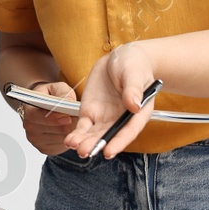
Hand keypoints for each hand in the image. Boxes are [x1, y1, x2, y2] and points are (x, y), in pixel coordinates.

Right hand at [16, 80, 76, 154]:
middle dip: (68, 125)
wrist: (43, 105)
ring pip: (60, 139)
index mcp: (29, 109)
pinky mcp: (44, 149)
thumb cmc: (50, 96)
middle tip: (77, 119)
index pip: (38, 116)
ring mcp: (36, 139)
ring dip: (69, 132)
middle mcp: (30, 126)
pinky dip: (67, 139)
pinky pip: (60, 147)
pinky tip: (67, 130)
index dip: (54, 118)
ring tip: (72, 123)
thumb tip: (69, 102)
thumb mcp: (57, 87)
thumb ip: (64, 93)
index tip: (68, 117)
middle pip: (53, 130)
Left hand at [62, 44, 157, 158]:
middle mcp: (121, 119)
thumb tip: (134, 105)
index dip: (119, 142)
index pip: (129, 130)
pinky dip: (77, 134)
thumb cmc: (134, 64)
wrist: (120, 58)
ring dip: (85, 142)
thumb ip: (134, 89)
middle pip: (109, 136)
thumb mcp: (135, 73)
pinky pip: (83, 126)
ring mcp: (105, 117)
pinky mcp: (91, 112)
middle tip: (85, 151)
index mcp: (138, 112)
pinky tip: (70, 141)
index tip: (109, 151)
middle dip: (97, 145)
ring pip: (94, 134)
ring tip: (74, 146)